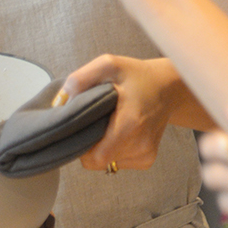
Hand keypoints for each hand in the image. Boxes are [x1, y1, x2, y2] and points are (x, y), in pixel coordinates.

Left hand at [60, 54, 175, 170]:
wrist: (168, 87)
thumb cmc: (136, 75)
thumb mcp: (108, 65)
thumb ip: (80, 80)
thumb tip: (60, 102)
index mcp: (130, 124)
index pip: (95, 158)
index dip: (81, 147)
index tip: (79, 129)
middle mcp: (141, 144)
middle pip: (98, 161)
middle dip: (88, 145)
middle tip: (92, 121)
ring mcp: (146, 154)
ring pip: (108, 163)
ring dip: (101, 147)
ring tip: (108, 123)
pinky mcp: (147, 159)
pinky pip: (119, 162)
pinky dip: (113, 149)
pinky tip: (118, 130)